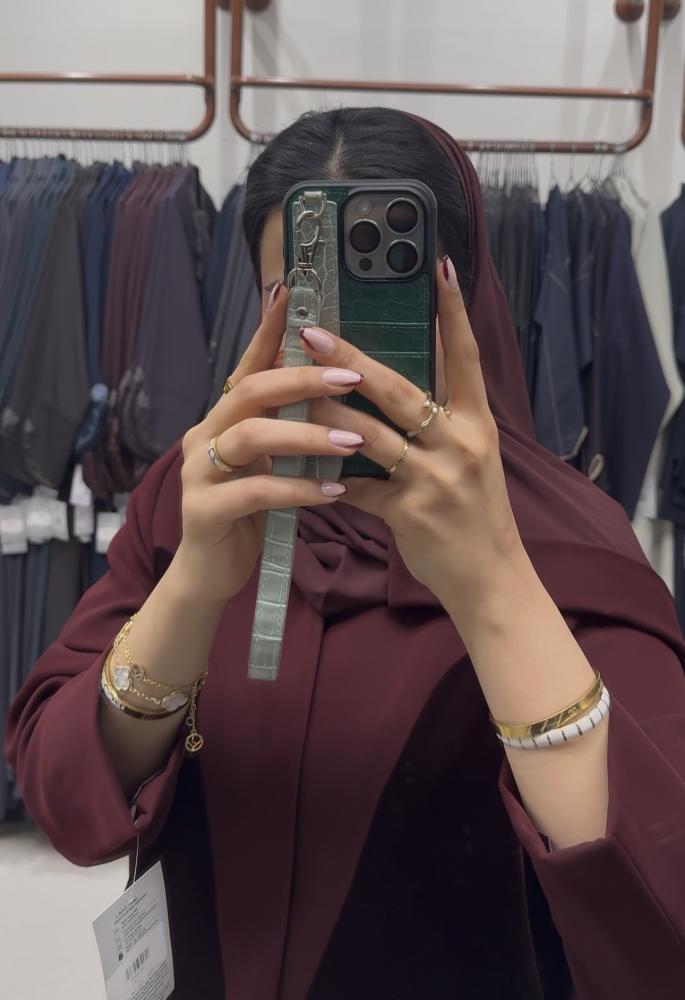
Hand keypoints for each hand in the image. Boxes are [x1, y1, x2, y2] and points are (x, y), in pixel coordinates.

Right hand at [178, 281, 367, 600]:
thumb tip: (339, 388)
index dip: (269, 329)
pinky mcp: (204, 511)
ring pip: (252, 437)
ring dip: (307, 436)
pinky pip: (256, 492)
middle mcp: (205, 435)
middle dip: (302, 379)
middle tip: (350, 377)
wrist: (210, 572)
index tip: (292, 292)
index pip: (249, 364)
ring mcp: (199, 472)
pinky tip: (333, 492)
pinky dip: (298, 489)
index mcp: (225, 418)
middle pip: (251, 391)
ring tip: (354, 441)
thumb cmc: (251, 512)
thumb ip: (289, 427)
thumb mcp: (271, 462)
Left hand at [297, 255, 525, 617]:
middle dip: (351, 359)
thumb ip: (442, 420)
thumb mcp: (473, 458)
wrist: (492, 580)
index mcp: (478, 424)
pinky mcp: (410, 512)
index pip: (465, 357)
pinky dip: (330, 478)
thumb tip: (395, 382)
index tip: (438, 266)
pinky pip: (358, 488)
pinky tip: (304, 470)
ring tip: (292, 392)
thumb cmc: (478, 514)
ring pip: (369, 434)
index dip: (453, 312)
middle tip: (313, 332)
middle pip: (399, 389)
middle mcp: (460, 443)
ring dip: (326, 413)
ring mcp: (435, 478)